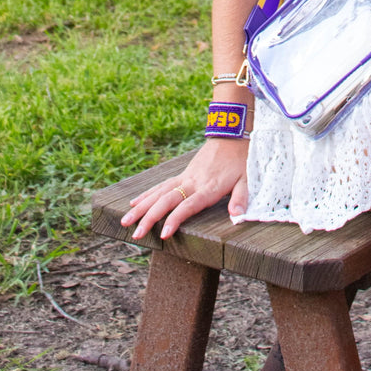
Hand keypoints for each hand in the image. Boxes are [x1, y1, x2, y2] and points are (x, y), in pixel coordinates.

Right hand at [119, 138, 249, 241]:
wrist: (230, 135)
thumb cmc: (239, 160)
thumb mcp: (245, 179)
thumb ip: (240, 198)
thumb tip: (237, 216)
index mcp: (208, 188)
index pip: (188, 206)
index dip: (175, 219)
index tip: (163, 235)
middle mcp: (192, 183)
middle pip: (166, 201)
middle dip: (149, 218)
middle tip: (135, 234)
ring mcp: (184, 178)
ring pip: (158, 193)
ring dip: (141, 208)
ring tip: (125, 222)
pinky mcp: (181, 175)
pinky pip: (160, 186)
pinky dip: (146, 195)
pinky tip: (134, 204)